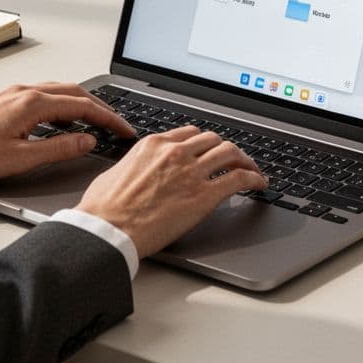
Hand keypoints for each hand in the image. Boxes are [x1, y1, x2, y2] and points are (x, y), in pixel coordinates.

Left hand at [0, 83, 134, 185]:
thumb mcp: (22, 159)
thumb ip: (59, 148)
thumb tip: (87, 141)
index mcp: (32, 103)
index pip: (83, 106)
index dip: (109, 119)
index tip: (124, 130)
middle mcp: (24, 92)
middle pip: (74, 93)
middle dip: (100, 108)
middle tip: (117, 125)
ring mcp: (12, 94)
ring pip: (58, 92)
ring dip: (81, 104)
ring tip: (97, 121)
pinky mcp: (3, 101)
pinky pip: (43, 96)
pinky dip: (62, 105)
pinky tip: (61, 119)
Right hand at [76, 126, 267, 257]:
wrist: (107, 229)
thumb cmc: (103, 209)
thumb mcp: (115, 173)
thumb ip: (134, 166)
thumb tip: (137, 170)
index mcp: (153, 145)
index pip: (189, 133)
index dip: (204, 142)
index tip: (210, 150)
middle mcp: (175, 152)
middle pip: (213, 140)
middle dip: (226, 149)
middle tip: (235, 160)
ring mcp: (192, 172)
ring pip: (230, 153)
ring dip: (245, 160)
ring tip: (252, 170)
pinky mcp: (204, 195)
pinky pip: (239, 178)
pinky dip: (254, 178)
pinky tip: (259, 184)